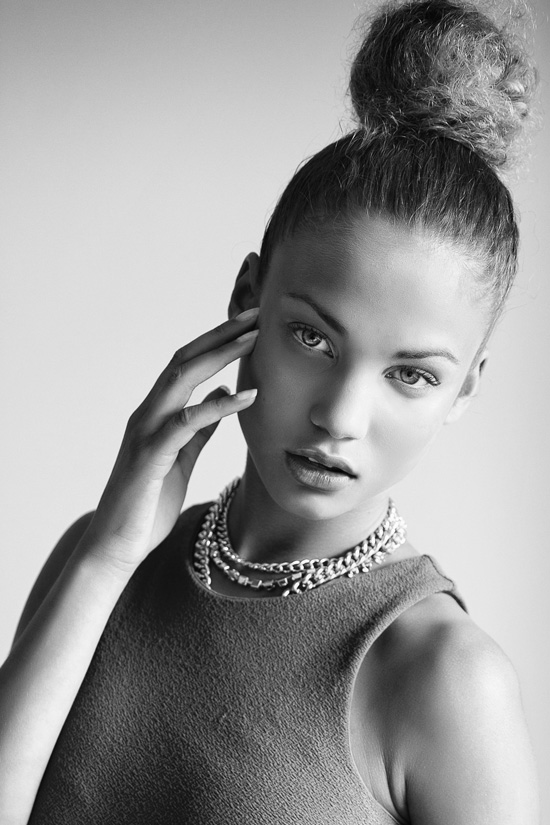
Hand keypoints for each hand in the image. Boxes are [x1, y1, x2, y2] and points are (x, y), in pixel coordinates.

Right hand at [82, 308, 258, 571]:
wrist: (117, 546)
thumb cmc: (149, 504)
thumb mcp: (182, 459)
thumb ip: (199, 428)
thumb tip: (220, 394)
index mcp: (156, 414)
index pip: (187, 365)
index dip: (217, 341)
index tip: (250, 324)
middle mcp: (147, 415)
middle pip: (184, 360)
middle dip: (221, 335)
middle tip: (256, 315)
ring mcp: (145, 433)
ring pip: (180, 380)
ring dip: (219, 355)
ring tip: (254, 339)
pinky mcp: (150, 456)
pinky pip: (186, 423)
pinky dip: (217, 406)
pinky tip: (247, 396)